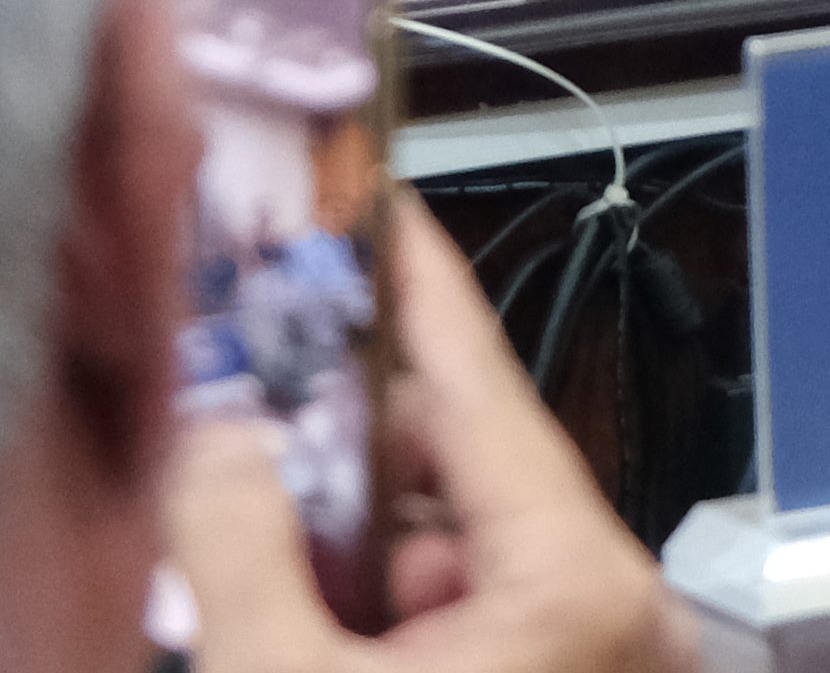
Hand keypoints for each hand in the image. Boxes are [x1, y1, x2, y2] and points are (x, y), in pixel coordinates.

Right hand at [170, 196, 685, 672]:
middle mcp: (615, 605)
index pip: (484, 387)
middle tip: (249, 408)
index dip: (421, 287)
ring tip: (261, 542)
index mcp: (577, 582)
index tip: (385, 203)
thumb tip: (214, 443)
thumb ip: (239, 549)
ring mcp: (600, 653)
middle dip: (353, 444)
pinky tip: (310, 627)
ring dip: (360, 545)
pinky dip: (391, 610)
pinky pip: (476, 611)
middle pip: (465, 467)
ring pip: (462, 544)